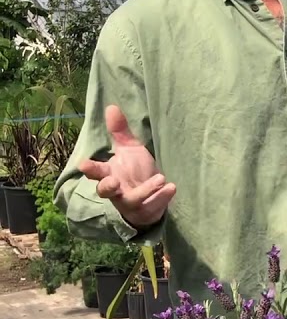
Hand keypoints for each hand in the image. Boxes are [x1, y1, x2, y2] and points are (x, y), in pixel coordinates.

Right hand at [78, 105, 174, 228]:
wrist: (151, 197)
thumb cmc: (135, 171)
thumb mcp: (130, 150)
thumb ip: (120, 132)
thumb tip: (111, 107)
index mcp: (109, 174)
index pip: (95, 172)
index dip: (90, 168)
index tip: (84, 164)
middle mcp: (116, 190)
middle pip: (105, 191)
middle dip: (107, 187)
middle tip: (113, 181)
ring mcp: (130, 203)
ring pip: (131, 201)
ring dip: (145, 190)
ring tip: (161, 178)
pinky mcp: (145, 211)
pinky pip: (151, 207)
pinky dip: (161, 198)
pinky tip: (172, 187)